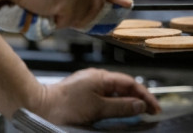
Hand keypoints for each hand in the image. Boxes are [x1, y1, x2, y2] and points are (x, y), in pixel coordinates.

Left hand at [37, 68, 160, 124]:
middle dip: (139, 99)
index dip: (145, 96)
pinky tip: (117, 111)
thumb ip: (120, 107)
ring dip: (127, 102)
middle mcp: (97, 77)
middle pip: (124, 87)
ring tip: (137, 114)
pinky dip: (115, 103)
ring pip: (115, 91)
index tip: (155, 108)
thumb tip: (139, 105)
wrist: (37, 108)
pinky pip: (105, 95)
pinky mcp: (83, 91)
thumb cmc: (63, 107)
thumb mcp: (97, 109)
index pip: (131, 84)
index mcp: (102, 77)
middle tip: (150, 112)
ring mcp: (89, 83)